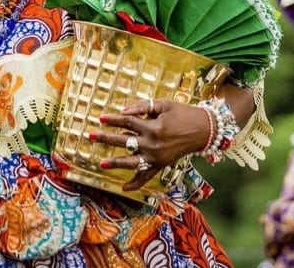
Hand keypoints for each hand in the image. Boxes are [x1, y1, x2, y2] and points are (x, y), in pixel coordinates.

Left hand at [92, 98, 210, 190]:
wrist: (203, 130)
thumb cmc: (182, 113)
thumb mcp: (163, 105)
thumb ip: (142, 106)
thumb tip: (123, 112)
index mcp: (153, 128)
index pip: (127, 122)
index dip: (113, 119)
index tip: (100, 118)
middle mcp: (153, 145)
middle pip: (124, 141)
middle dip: (106, 138)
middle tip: (90, 135)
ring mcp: (156, 157)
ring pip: (131, 162)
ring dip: (115, 163)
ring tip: (101, 163)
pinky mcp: (161, 165)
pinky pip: (147, 176)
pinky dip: (136, 183)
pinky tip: (124, 188)